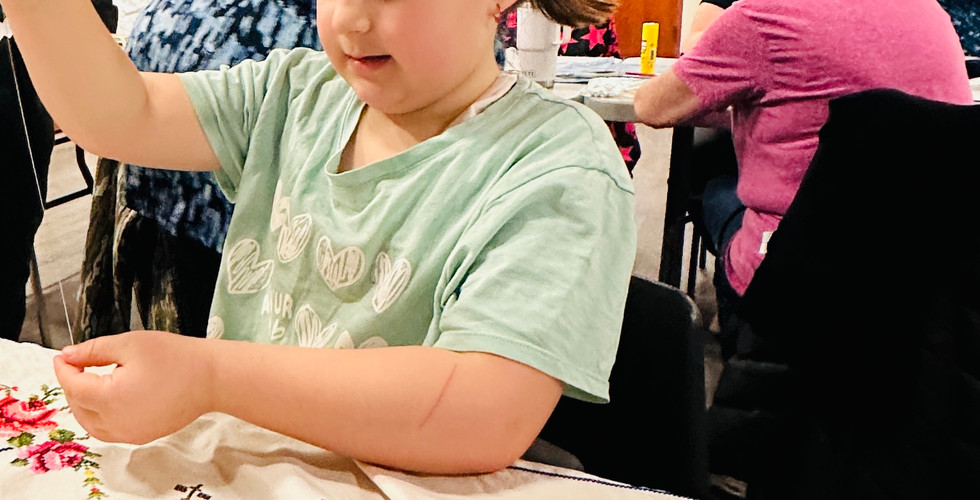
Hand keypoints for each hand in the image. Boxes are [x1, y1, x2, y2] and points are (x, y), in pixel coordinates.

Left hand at [53, 331, 214, 444]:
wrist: (212, 378)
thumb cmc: (177, 358)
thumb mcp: (130, 343)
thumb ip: (93, 350)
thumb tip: (68, 355)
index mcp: (109, 398)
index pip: (72, 385)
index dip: (63, 368)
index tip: (62, 356)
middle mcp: (116, 422)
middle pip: (78, 406)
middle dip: (72, 385)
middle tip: (76, 365)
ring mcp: (130, 433)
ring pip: (90, 424)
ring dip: (83, 405)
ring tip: (89, 384)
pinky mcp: (142, 436)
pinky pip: (109, 431)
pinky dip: (100, 418)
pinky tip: (107, 401)